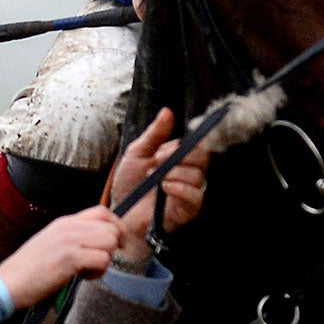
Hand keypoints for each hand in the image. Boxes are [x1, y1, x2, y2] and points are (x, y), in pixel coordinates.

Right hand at [0, 205, 119, 308]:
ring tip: (87, 270)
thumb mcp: (51, 243)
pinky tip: (82, 277)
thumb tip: (96, 241)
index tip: (117, 243)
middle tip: (97, 262)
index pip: (103, 212)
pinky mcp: (70, 258)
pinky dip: (98, 272)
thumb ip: (72, 237)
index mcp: (64, 222)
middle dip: (111, 248)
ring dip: (104, 260)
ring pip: (110, 242)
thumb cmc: (27, 270)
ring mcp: (69, 240)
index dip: (116, 227)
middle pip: (111, 228)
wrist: (6, 283)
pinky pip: (102, 259)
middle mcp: (69, 227)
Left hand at [108, 108, 209, 259]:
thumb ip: (154, 133)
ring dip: (175, 173)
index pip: (198, 143)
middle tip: (157, 160)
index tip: (172, 143)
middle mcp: (189, 172)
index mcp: (179, 157)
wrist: (121, 212)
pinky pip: (195, 196)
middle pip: (202, 156)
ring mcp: (190, 191)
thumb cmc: (129, 184)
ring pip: (197, 175)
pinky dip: (181, 189)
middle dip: (179, 156)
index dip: (191, 140)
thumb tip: (167, 111)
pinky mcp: (188, 210)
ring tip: (156, 179)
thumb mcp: (137, 153)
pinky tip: (165, 188)